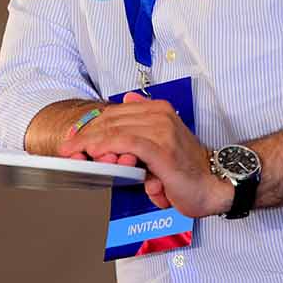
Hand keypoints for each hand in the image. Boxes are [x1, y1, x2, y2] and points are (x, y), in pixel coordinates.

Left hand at [58, 92, 233, 216]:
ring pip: (115, 130)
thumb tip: (127, 99)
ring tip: (75, 153)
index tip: (72, 137)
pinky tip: (95, 154)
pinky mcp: (161, 149)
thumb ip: (143, 123)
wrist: (215, 183)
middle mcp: (159, 115)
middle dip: (84, 134)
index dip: (90, 125)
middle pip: (111, 120)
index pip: (115, 113)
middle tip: (67, 148)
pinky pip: (126, 143)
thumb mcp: (162, 140)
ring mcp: (160, 131)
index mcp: (157, 110)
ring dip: (90, 142)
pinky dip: (107, 148)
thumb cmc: (187, 168)